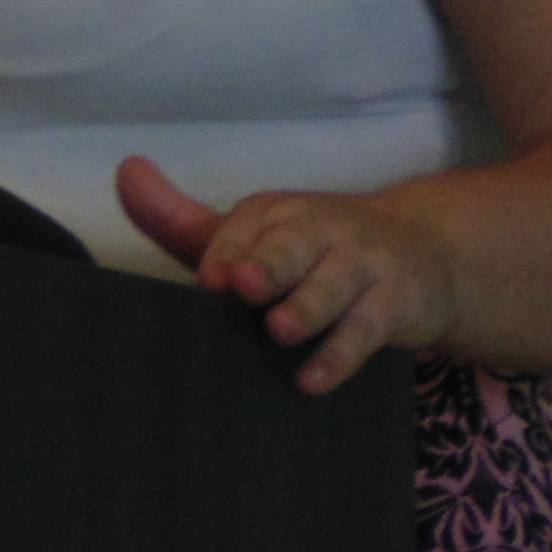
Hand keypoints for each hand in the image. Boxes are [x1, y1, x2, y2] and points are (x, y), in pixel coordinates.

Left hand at [114, 156, 461, 395]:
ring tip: (280, 329)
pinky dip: (340, 356)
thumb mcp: (253, 233)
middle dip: (270, 262)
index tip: (208, 278)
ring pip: (335, 285)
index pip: (249, 224)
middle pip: (295, 243)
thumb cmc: (312, 251)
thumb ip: (184, 219)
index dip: (227, 249)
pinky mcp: (396, 302)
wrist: (425, 252)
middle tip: (244, 286)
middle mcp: (322, 228)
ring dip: (308, 307)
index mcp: (279, 212)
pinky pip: (368, 330)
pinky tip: (311, 379)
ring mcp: (363, 263)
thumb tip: (126, 172)